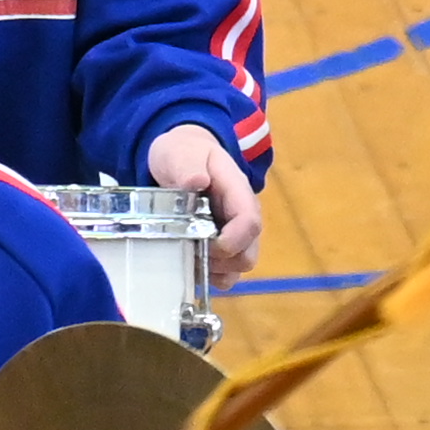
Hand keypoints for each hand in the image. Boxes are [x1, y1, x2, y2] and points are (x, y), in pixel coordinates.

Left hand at [143, 125, 262, 274]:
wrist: (180, 157)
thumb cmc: (183, 154)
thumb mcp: (180, 153)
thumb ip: (188, 165)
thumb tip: (197, 181)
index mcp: (237, 192)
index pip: (250, 222)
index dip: (234, 241)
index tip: (209, 244)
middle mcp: (241, 217)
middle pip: (248, 253)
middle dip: (221, 261)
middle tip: (191, 251)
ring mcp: (233, 234)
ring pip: (237, 267)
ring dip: (214, 271)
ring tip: (187, 256)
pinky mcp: (222, 247)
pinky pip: (225, 275)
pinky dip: (209, 276)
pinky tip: (189, 264)